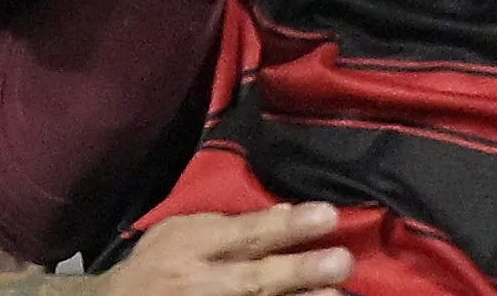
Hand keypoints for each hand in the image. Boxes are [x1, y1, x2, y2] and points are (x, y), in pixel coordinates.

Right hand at [0, 205, 352, 295]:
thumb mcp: (179, 232)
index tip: (326, 215)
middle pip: (254, 279)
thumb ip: (227, 224)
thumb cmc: (155, 265)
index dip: (285, 227)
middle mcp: (201, 283)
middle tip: (341, 261)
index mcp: (190, 246)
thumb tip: (284, 214)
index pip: (244, 234)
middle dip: (298, 271)